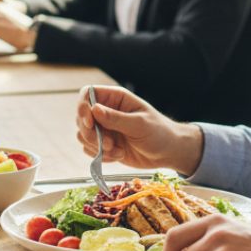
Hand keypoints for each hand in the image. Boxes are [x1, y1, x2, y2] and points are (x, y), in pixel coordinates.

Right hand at [75, 85, 204, 174]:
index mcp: (116, 98)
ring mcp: (104, 128)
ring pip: (83, 135)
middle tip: (108, 144)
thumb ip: (116, 118)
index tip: (90, 123)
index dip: (83, 107)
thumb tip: (94, 109)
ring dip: (96, 147)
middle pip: (81, 117)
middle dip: (90, 134)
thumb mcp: (139, 124)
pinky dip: (100, 156)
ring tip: (117, 151)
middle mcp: (107, 111)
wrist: (168, 152)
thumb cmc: (159, 133)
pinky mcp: (105, 144)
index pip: (87, 94)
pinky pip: (90, 149)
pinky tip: (118, 155)